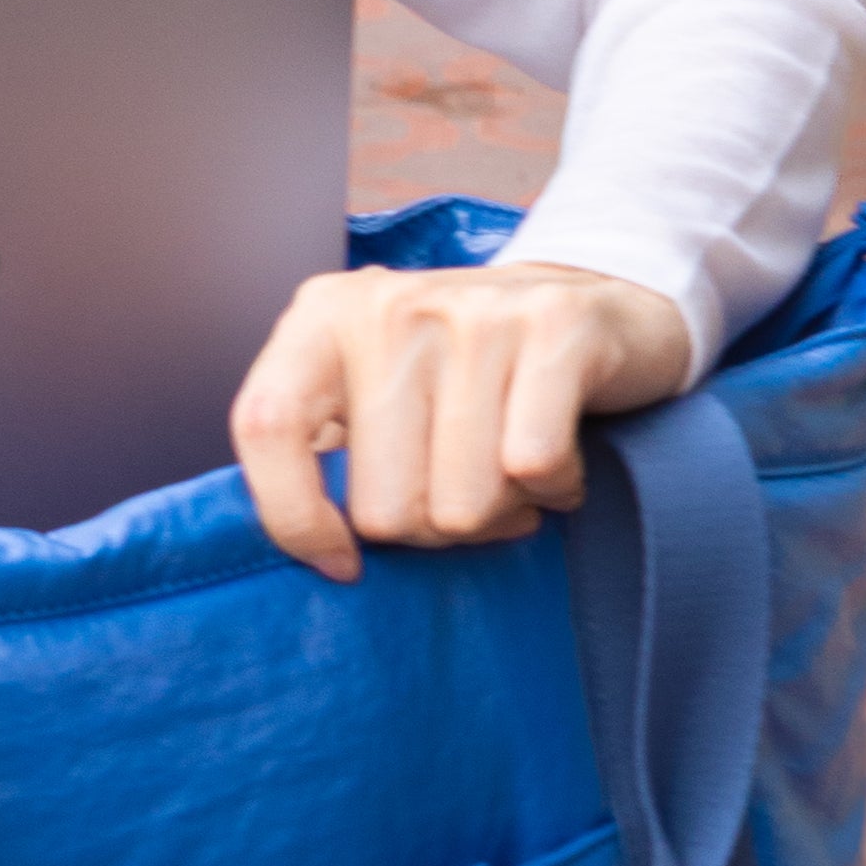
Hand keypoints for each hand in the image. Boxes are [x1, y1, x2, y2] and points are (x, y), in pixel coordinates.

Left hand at [231, 259, 691, 583]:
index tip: (342, 563)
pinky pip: (532, 468)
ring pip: (463, 505)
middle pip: (383, 507)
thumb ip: (321, 452)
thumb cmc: (465, 375)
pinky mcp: (556, 325)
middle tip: (462, 488)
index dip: (294, 518)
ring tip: (512, 468)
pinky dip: (554, 489)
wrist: (598, 303)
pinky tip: (555, 460)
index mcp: (323, 317)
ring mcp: (474, 310)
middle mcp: (390, 305)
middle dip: (432, 528)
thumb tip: (315, 554)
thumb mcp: (372, 389)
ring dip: (500, 511)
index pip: (267, 426)